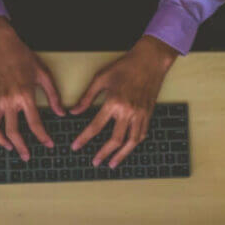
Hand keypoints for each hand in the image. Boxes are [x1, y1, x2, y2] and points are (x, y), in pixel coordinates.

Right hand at [0, 17, 63, 160]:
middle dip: (21, 148)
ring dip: (1, 141)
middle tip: (27, 157)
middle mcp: (8, 101)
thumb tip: (61, 112)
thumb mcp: (43, 73)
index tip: (48, 145)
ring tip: (9, 147)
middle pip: (13, 132)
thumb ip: (53, 95)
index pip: (35, 124)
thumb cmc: (22, 56)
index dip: (43, 137)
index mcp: (25, 95)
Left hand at [71, 37, 177, 167]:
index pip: (95, 127)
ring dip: (122, 155)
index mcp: (114, 102)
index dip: (84, 139)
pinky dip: (134, 143)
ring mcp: (140, 114)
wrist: (150, 61)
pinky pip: (142, 133)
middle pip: (115, 140)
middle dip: (104, 154)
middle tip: (95, 162)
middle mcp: (128, 111)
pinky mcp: (149, 113)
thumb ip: (87, 98)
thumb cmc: (125, 66)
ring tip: (113, 163)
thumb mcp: (101, 78)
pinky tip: (128, 148)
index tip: (75, 147)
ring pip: (132, 141)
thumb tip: (73, 112)